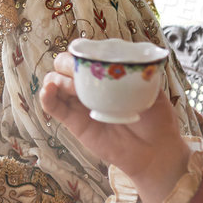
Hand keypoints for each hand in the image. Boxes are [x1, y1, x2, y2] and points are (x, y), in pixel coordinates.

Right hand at [39, 53, 192, 202]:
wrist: (156, 151)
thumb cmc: (156, 119)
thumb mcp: (152, 89)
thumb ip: (137, 74)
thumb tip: (125, 61)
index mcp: (105, 73)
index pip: (84, 54)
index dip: (80, 51)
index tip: (88, 58)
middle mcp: (89, 85)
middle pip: (64, 64)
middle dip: (66, 64)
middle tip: (79, 76)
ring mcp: (79, 102)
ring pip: (54, 81)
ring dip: (57, 79)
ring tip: (72, 89)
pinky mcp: (73, 121)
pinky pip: (53, 107)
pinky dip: (46, 97)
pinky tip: (49, 92)